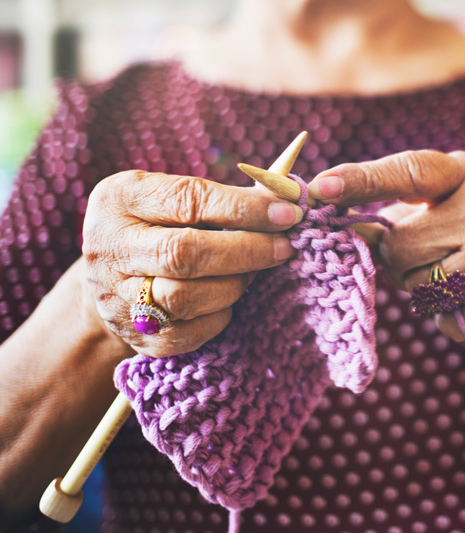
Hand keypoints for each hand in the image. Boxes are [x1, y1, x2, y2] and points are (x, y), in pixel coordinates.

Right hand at [82, 170, 303, 356]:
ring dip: (235, 284)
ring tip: (255, 272)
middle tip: (285, 247)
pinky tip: (230, 298)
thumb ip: (224, 197)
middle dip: (247, 250)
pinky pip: (191, 332)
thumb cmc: (161, 226)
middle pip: (184, 253)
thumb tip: (286, 198)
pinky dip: (220, 314)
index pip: (188, 200)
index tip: (288, 212)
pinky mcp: (136, 336)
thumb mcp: (175, 197)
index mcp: (119, 199)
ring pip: (187, 297)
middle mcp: (109, 248)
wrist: (112, 277)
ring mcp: (116, 297)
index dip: (244, 208)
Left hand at [308, 150, 464, 342]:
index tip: (320, 188)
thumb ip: (405, 210)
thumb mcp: (459, 205)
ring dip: (425, 290)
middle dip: (402, 261)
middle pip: (399, 246)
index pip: (408, 172)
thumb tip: (344, 223)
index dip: (361, 180)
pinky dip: (450, 315)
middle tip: (437, 257)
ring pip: (415, 285)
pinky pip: (441, 315)